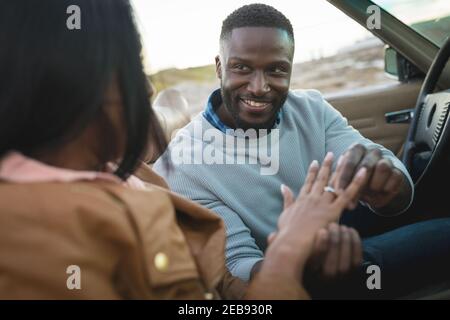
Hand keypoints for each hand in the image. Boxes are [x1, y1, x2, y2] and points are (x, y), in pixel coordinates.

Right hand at [267, 152, 366, 275]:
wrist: (292, 243)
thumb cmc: (287, 233)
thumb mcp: (284, 214)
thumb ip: (287, 199)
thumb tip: (283, 187)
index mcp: (301, 200)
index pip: (308, 182)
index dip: (312, 172)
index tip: (316, 162)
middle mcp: (312, 198)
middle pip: (321, 179)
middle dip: (327, 166)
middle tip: (332, 154)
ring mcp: (323, 203)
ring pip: (334, 183)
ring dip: (341, 169)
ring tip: (347, 158)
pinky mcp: (333, 211)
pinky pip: (347, 194)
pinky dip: (356, 183)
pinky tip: (363, 172)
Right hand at [307, 223, 361, 278]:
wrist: (326, 262)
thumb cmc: (311, 249)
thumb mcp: (305, 247)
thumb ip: (309, 240)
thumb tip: (319, 228)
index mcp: (309, 272)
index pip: (314, 262)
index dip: (321, 246)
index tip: (323, 231)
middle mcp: (325, 279)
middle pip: (332, 261)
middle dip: (334, 240)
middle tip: (333, 225)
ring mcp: (340, 277)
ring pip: (346, 261)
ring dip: (345, 240)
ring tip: (342, 227)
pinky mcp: (353, 272)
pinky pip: (357, 259)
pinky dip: (355, 243)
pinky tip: (351, 230)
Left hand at [337, 144, 409, 210]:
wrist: (377, 189)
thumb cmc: (356, 183)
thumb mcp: (346, 183)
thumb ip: (341, 184)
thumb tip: (337, 193)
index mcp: (356, 150)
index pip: (349, 161)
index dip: (344, 177)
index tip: (338, 192)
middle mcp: (372, 152)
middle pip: (366, 165)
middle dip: (358, 185)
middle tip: (351, 200)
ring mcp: (387, 160)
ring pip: (382, 168)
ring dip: (374, 185)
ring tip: (369, 192)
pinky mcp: (398, 171)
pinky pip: (394, 178)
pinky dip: (386, 188)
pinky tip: (380, 192)